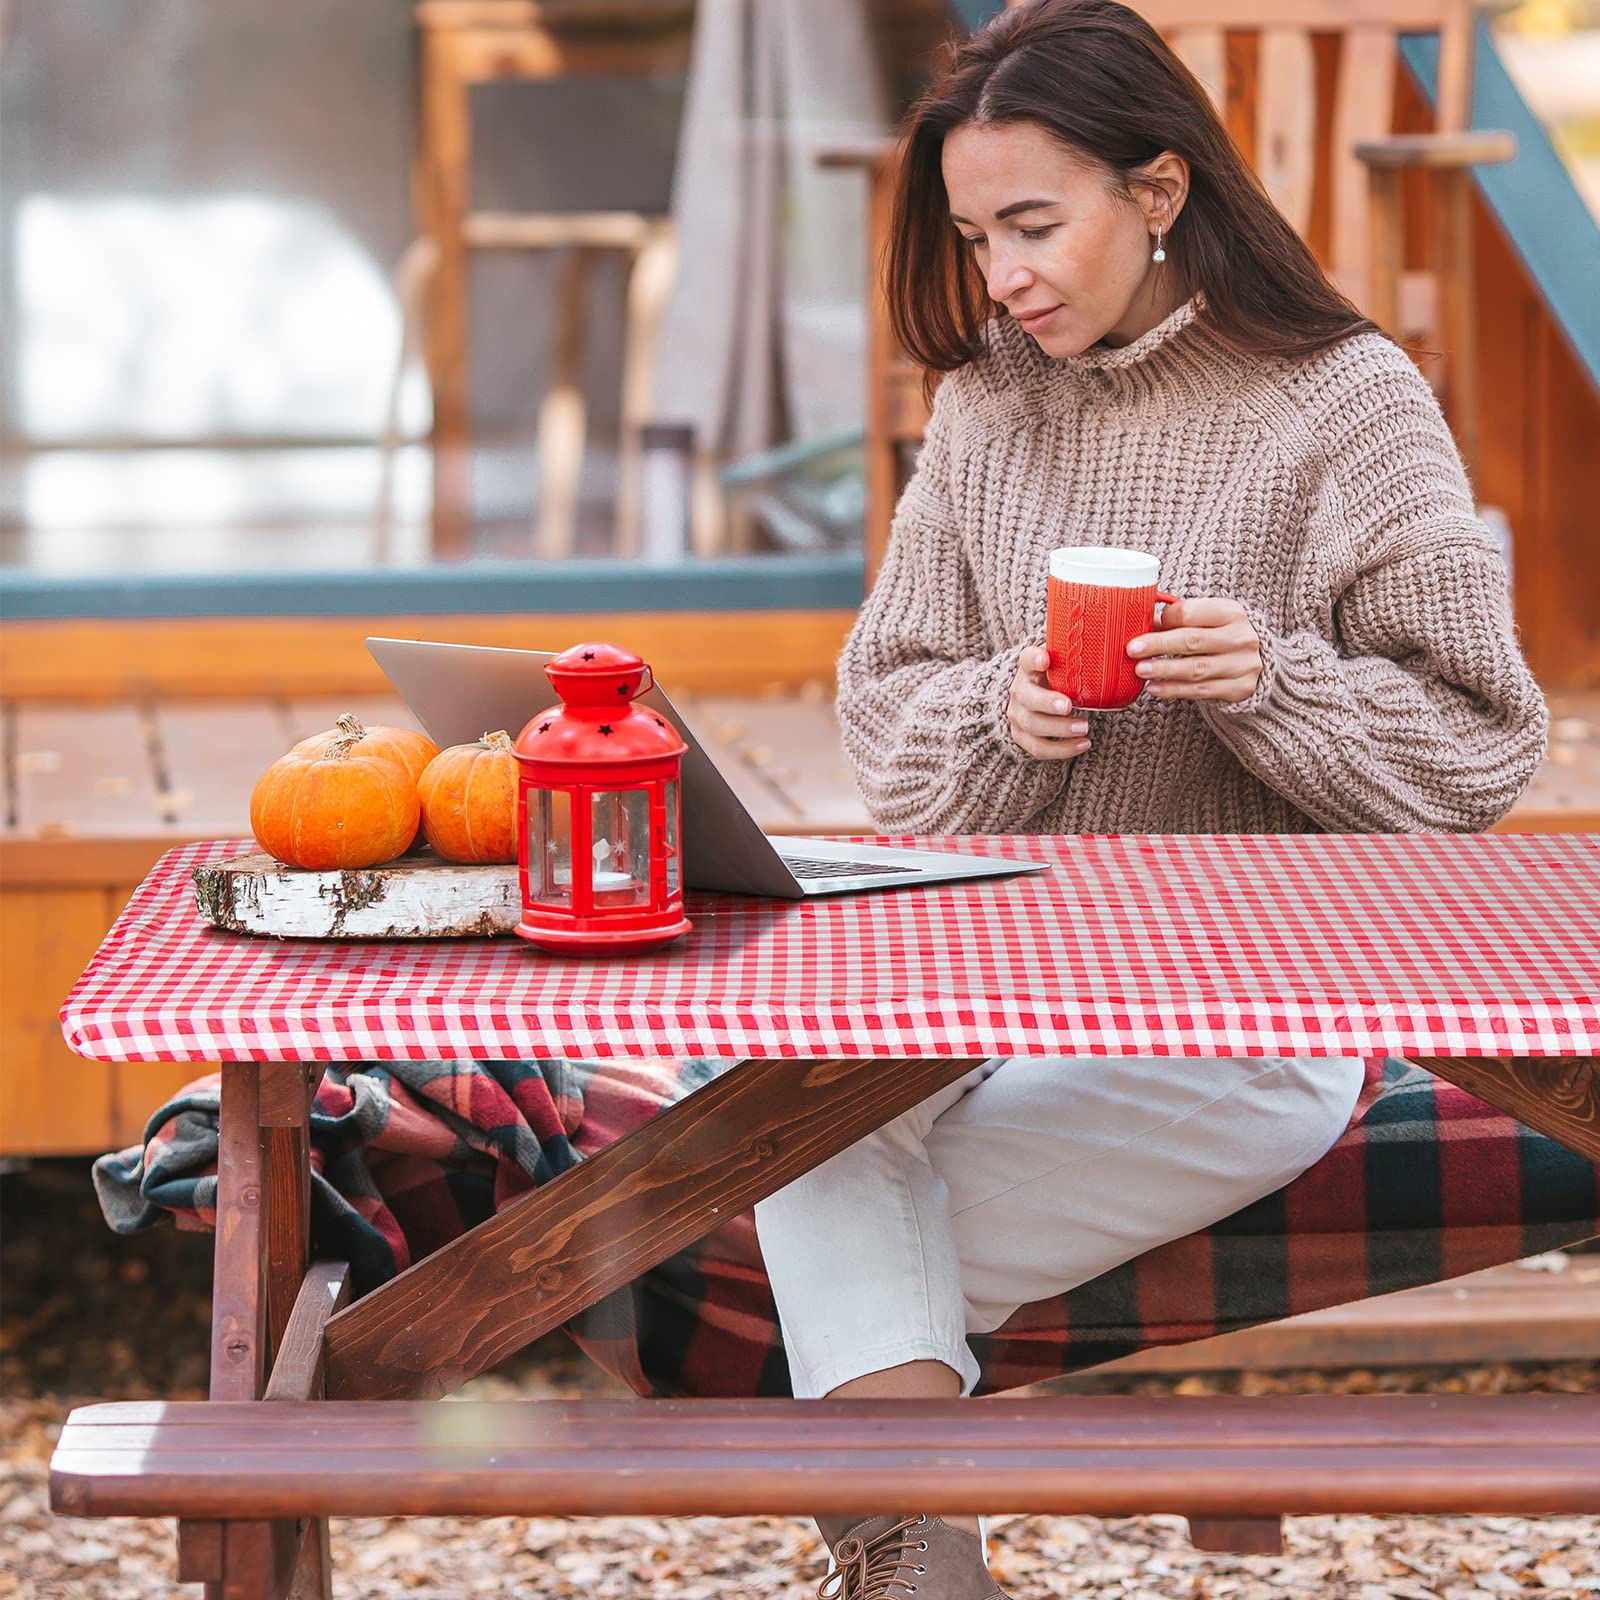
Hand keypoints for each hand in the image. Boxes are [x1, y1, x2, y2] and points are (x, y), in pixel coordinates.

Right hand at [1006, 646, 1091, 759]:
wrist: (1038, 699)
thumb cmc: (1059, 680)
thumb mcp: (1066, 665)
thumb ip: (1082, 659)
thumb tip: (1122, 651)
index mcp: (1029, 668)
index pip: (1027, 658)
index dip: (1034, 659)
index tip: (1046, 660)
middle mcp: (1019, 690)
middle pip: (1027, 697)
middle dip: (1048, 703)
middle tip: (1069, 706)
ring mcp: (1017, 715)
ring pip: (1032, 725)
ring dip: (1059, 729)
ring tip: (1085, 728)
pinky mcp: (1021, 736)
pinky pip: (1038, 748)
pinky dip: (1062, 749)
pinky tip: (1084, 744)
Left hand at [1128, 597, 1262, 702]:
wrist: (1260, 661)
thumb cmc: (1222, 635)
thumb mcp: (1208, 619)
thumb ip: (1179, 619)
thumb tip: (1141, 620)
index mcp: (1231, 612)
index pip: (1192, 613)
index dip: (1166, 619)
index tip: (1144, 625)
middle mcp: (1241, 637)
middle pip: (1193, 641)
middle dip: (1159, 645)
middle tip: (1132, 649)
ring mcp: (1242, 665)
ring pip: (1196, 668)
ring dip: (1164, 670)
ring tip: (1140, 670)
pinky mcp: (1239, 688)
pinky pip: (1200, 691)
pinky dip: (1174, 690)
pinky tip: (1154, 688)